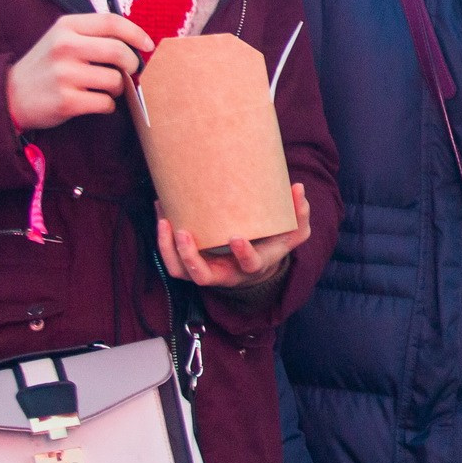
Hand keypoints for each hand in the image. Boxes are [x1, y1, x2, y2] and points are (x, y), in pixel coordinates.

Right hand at [6, 12, 154, 130]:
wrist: (10, 96)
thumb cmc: (47, 66)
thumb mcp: (63, 38)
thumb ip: (94, 35)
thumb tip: (137, 43)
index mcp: (66, 26)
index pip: (112, 22)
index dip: (136, 33)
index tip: (147, 45)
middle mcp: (65, 47)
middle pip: (119, 51)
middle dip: (132, 64)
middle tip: (130, 71)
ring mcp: (64, 75)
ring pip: (116, 80)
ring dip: (119, 88)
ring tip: (106, 89)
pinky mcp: (66, 101)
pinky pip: (106, 103)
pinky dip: (107, 105)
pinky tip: (95, 103)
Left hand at [160, 185, 311, 289]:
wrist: (254, 264)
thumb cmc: (273, 245)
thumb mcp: (293, 234)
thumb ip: (299, 214)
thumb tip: (298, 187)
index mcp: (253, 267)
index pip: (249, 266)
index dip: (243, 254)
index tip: (236, 237)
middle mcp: (226, 274)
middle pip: (201, 275)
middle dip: (189, 256)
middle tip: (183, 232)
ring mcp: (206, 270)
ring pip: (180, 270)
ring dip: (168, 248)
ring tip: (164, 218)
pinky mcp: (192, 264)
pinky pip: (172, 259)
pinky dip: (163, 239)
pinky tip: (162, 210)